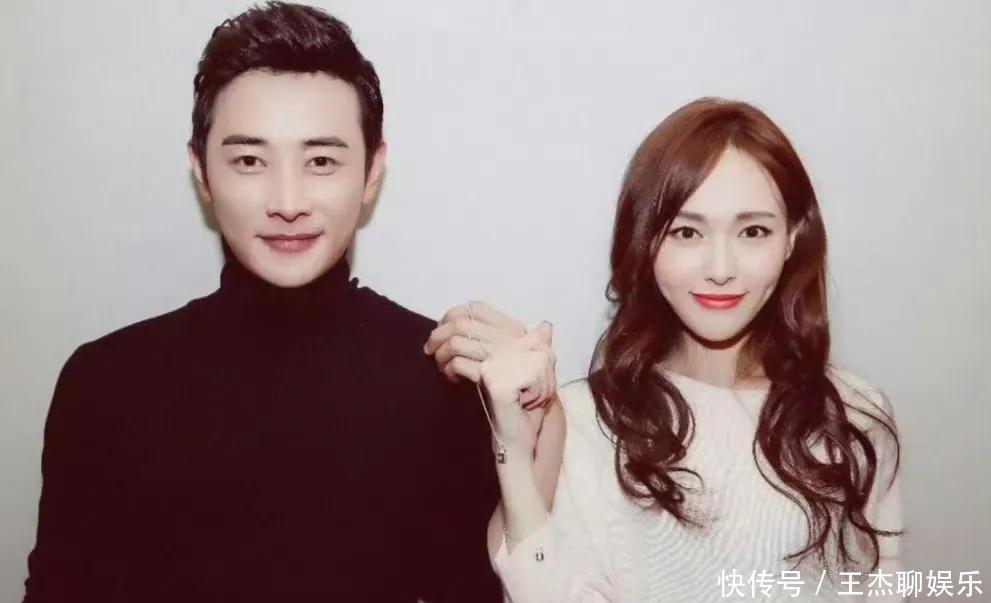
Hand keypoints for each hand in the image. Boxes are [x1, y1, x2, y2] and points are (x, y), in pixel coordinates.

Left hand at [424, 302, 556, 452]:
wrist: (524, 425)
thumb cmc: (517, 393)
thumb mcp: (514, 362)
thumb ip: (508, 339)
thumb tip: (536, 323)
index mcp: (515, 331)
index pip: (476, 309)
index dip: (452, 315)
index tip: (441, 328)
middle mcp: (511, 340)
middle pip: (461, 324)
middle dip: (438, 335)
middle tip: (430, 349)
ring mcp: (502, 357)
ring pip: (457, 342)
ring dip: (441, 353)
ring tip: (440, 365)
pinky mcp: (492, 376)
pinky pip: (459, 363)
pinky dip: (449, 369)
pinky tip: (450, 378)